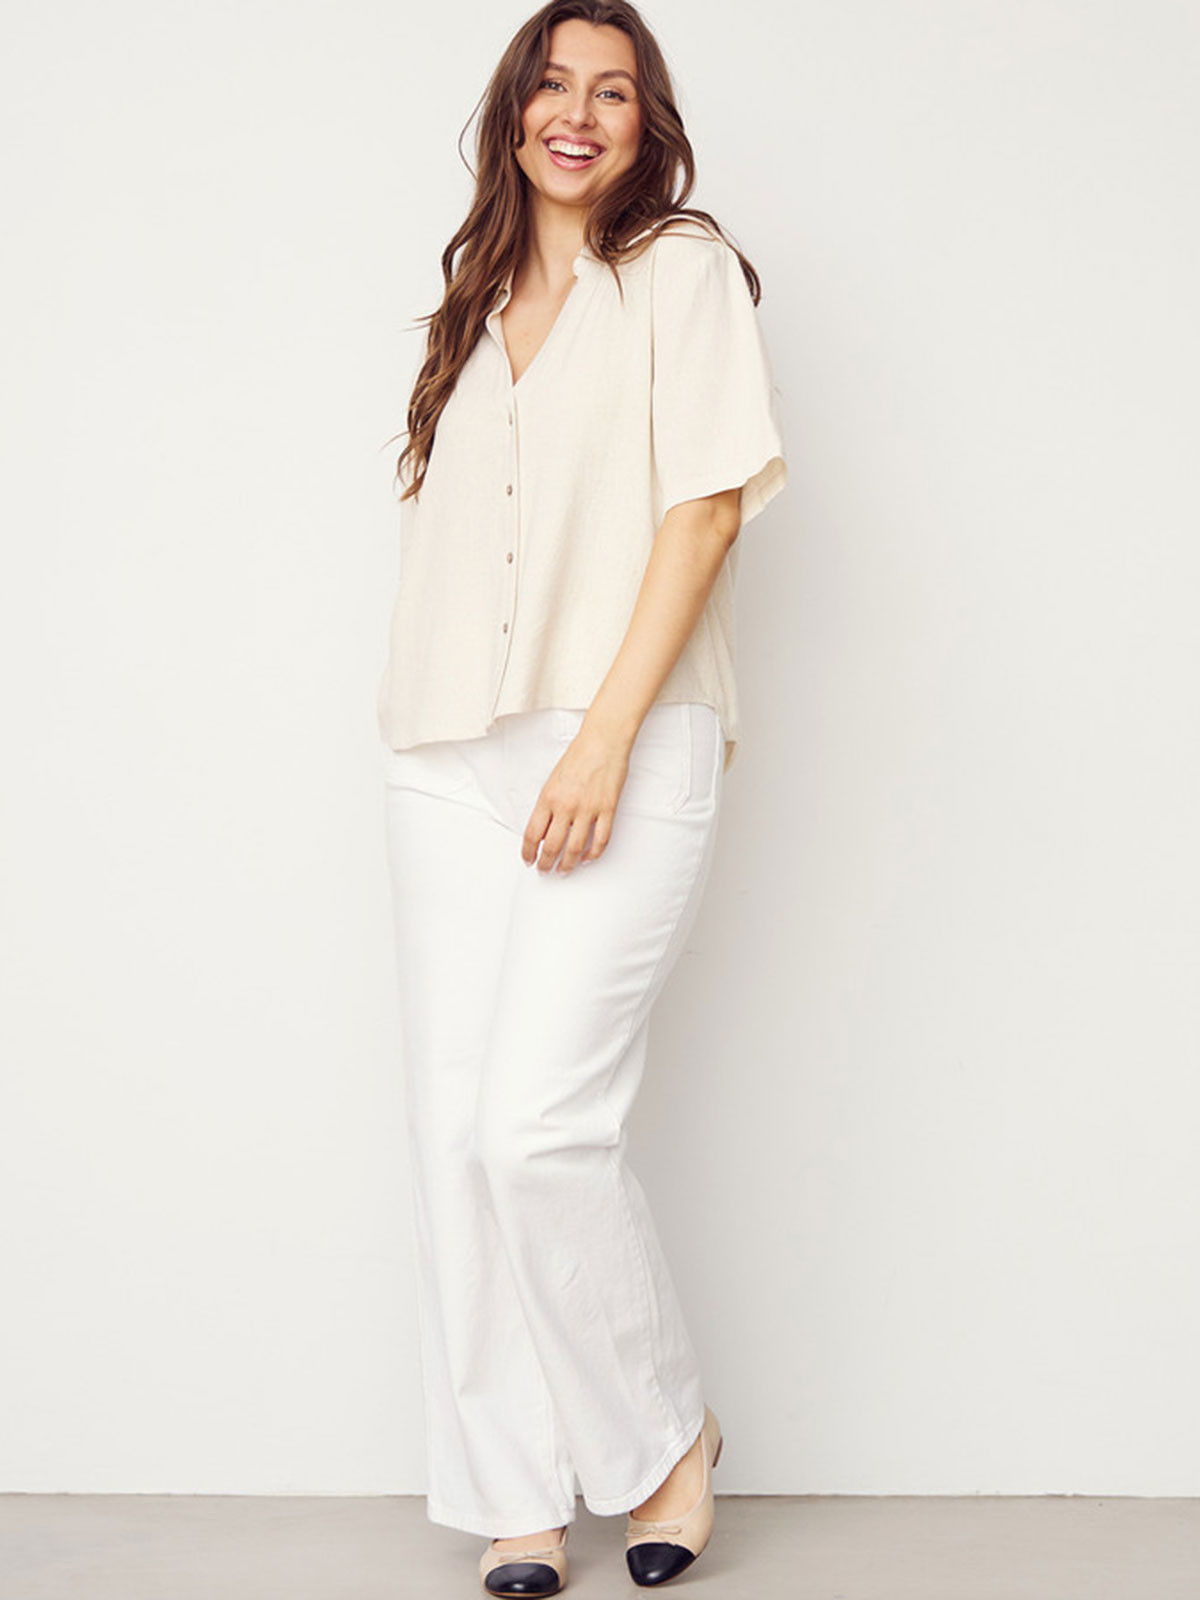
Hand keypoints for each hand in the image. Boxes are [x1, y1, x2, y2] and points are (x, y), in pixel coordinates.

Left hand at [522, 719, 633, 873]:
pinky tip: (587, 858)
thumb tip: (544, 829)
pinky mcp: (607, 809)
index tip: (528, 860)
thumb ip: (548, 804)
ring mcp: (588, 809)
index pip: (532, 834)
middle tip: (544, 870)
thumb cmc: (578, 757)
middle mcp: (566, 806)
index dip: (528, 852)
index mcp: (548, 798)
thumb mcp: (553, 780)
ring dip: (568, 864)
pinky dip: (593, 854)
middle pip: (552, 846)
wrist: (602, 741)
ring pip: (575, 849)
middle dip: (546, 863)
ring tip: (564, 870)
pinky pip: (600, 840)